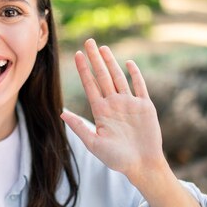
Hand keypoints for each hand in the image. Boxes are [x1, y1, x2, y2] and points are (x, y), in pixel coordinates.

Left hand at [61, 39, 165, 184]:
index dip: (83, 70)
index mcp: (101, 111)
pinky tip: (128, 62)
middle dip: (95, 59)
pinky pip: (139, 86)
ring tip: (102, 48)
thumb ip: (79, 127)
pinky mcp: (145, 106)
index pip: (90, 85)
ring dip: (111, 63)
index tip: (76, 55)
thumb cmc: (116, 158)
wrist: (142, 165)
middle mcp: (114, 104)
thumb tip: (62, 113)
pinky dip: (135, 74)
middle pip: (103, 76)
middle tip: (88, 42)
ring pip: (118, 77)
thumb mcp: (94, 143)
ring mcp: (129, 103)